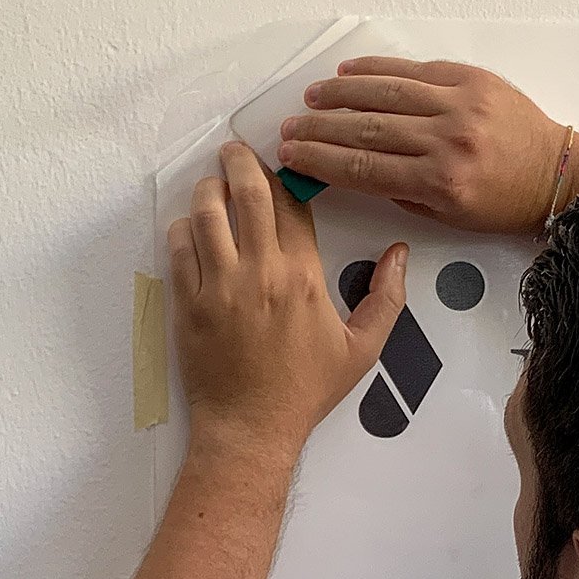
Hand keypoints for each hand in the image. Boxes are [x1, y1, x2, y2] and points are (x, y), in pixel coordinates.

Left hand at [168, 141, 407, 457]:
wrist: (251, 428)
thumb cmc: (306, 391)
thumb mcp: (362, 349)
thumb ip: (386, 298)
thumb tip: (399, 253)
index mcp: (303, 279)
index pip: (291, 205)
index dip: (285, 178)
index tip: (281, 167)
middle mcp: (259, 274)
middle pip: (246, 193)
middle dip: (239, 161)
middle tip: (236, 150)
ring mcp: (217, 286)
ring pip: (206, 211)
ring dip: (209, 188)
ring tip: (214, 184)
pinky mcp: (187, 302)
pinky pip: (178, 245)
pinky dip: (183, 226)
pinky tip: (194, 227)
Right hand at [277, 58, 567, 235]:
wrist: (554, 175)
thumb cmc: (505, 202)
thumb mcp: (448, 216)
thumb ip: (401, 192)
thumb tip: (355, 168)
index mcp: (441, 182)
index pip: (363, 167)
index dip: (321, 161)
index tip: (295, 158)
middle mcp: (448, 141)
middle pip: (364, 128)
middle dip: (319, 130)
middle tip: (291, 130)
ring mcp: (458, 105)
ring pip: (383, 93)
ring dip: (339, 95)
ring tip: (312, 99)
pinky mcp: (469, 79)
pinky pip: (412, 70)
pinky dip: (376, 71)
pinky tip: (349, 74)